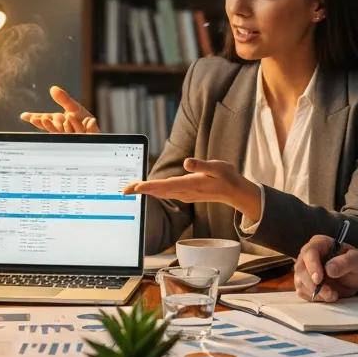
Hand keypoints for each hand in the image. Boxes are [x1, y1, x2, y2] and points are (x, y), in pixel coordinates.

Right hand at [20, 85, 99, 133]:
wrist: (95, 131)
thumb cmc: (82, 120)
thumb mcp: (73, 107)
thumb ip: (63, 99)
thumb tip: (53, 88)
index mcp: (59, 125)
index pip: (46, 123)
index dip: (36, 120)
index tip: (24, 116)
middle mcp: (65, 132)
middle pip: (55, 129)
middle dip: (50, 125)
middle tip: (44, 119)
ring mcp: (77, 136)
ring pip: (71, 132)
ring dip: (69, 126)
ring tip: (68, 118)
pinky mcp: (90, 137)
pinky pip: (90, 131)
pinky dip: (90, 125)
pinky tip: (91, 120)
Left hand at [122, 158, 261, 219]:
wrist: (234, 192)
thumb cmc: (226, 177)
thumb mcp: (217, 167)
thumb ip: (201, 165)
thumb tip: (186, 162)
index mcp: (190, 184)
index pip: (166, 185)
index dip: (150, 186)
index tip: (137, 187)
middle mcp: (184, 191)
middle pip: (158, 191)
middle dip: (141, 190)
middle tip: (124, 191)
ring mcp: (184, 194)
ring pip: (160, 193)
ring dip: (145, 191)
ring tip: (130, 189)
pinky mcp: (184, 193)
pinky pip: (165, 193)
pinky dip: (153, 191)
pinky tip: (146, 189)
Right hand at [293, 234, 357, 301]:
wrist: (357, 276)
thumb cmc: (356, 263)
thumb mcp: (357, 260)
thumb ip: (344, 262)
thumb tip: (329, 268)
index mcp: (319, 243)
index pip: (310, 253)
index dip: (312, 266)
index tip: (319, 279)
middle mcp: (308, 256)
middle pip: (301, 269)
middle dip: (314, 284)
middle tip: (330, 293)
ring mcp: (305, 270)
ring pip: (300, 282)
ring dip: (316, 293)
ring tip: (333, 294)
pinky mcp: (305, 283)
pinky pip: (303, 292)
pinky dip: (315, 297)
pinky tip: (328, 295)